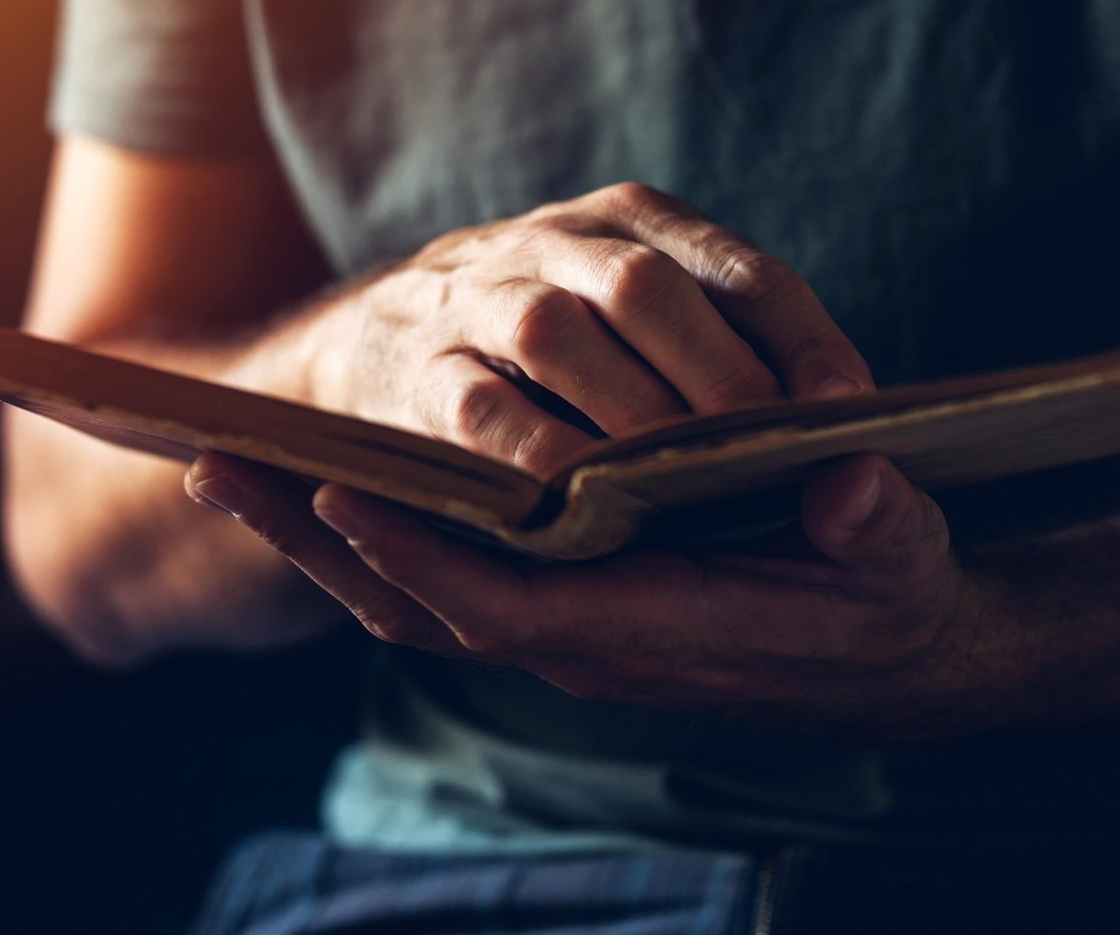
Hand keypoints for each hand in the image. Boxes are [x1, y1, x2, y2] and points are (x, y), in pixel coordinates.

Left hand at [187, 449, 1013, 738]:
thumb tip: (849, 490)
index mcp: (653, 630)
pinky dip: (377, 539)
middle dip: (321, 544)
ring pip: (418, 595)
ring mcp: (566, 622)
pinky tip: (324, 486)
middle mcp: (587, 638)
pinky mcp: (567, 597)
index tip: (339, 493)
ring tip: (234, 468)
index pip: (510, 609)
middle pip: (424, 603)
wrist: (882, 650)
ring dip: (323, 539)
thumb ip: (875, 531)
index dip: (424, 558)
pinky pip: (446, 577)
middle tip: (219, 468)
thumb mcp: (900, 562)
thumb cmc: (885, 599)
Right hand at [301, 182, 872, 475]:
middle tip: (768, 452)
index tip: (851, 403)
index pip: (736, 267)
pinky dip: (535, 455)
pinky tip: (584, 506)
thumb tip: (841, 417)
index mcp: (634, 217)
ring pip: (555, 333)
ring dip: (626, 411)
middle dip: (717, 373)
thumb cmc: (554, 336)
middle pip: (644, 287)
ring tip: (684, 482)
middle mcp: (556, 240)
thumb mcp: (638, 302)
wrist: (377, 333)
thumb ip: (730, 340)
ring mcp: (477, 299)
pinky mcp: (415, 371)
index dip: (800, 335)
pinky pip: (478, 410)